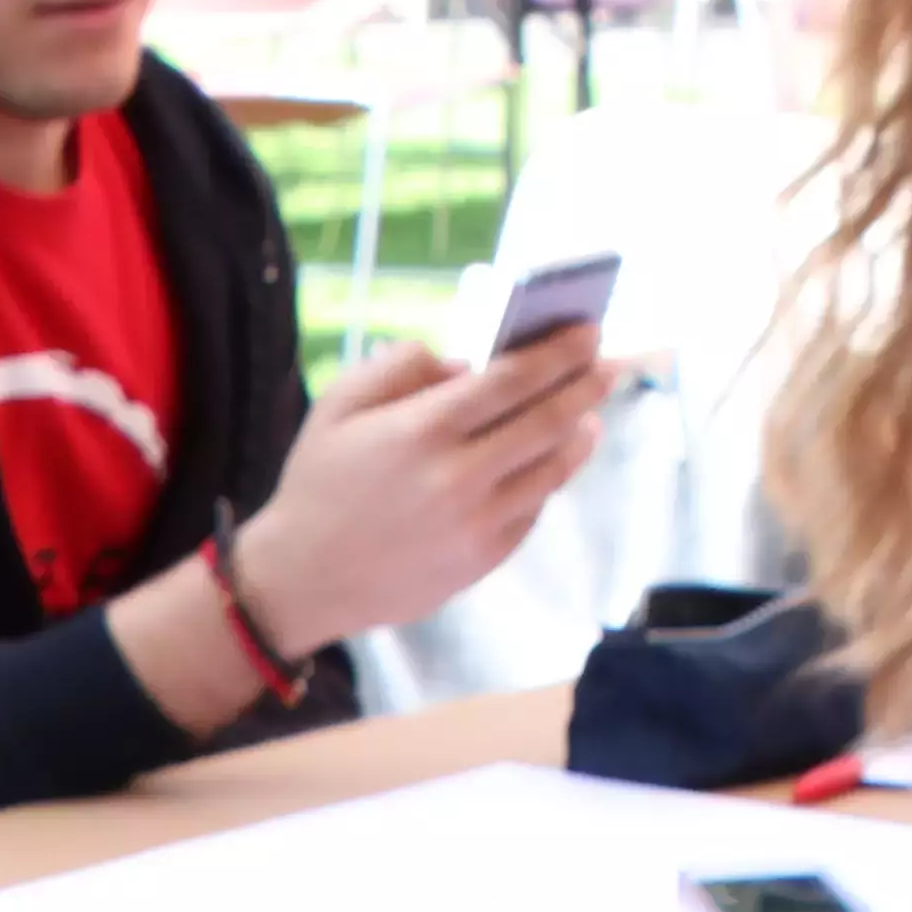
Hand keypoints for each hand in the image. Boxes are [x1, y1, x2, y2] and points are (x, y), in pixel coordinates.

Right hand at [228, 330, 617, 656]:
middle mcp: (458, 476)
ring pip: (550, 469)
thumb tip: (467, 363)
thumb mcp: (340, 405)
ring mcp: (476, 524)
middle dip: (586, 386)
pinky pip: (533, 510)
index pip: (513, 379)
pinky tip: (555, 460)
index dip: (559, 352)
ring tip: (592, 412)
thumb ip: (402, 367)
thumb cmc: (318, 483)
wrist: (300, 580)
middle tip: (611, 364)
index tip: (590, 331)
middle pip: (546, 421)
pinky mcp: (483, 561)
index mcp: (422, 430)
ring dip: (580, 433)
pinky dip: (550, 480)